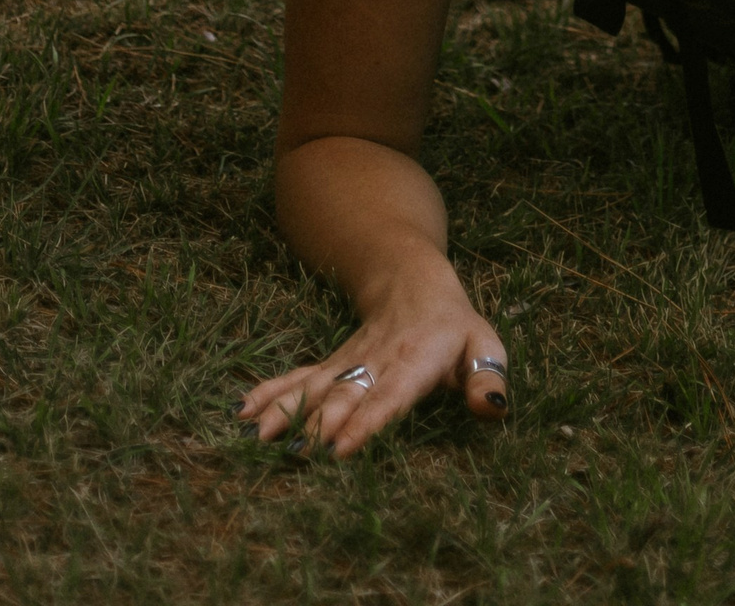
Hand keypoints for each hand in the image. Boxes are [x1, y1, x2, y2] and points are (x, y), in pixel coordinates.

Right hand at [237, 301, 508, 457]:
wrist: (414, 279)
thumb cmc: (455, 326)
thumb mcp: (483, 345)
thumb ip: (488, 377)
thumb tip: (492, 409)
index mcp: (415, 361)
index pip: (389, 396)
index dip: (365, 422)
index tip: (339, 449)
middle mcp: (375, 362)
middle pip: (344, 394)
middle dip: (320, 424)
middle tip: (297, 454)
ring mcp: (348, 362)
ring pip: (313, 386)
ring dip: (285, 410)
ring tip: (256, 437)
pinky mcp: (331, 364)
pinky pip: (298, 378)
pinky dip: (269, 393)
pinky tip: (242, 413)